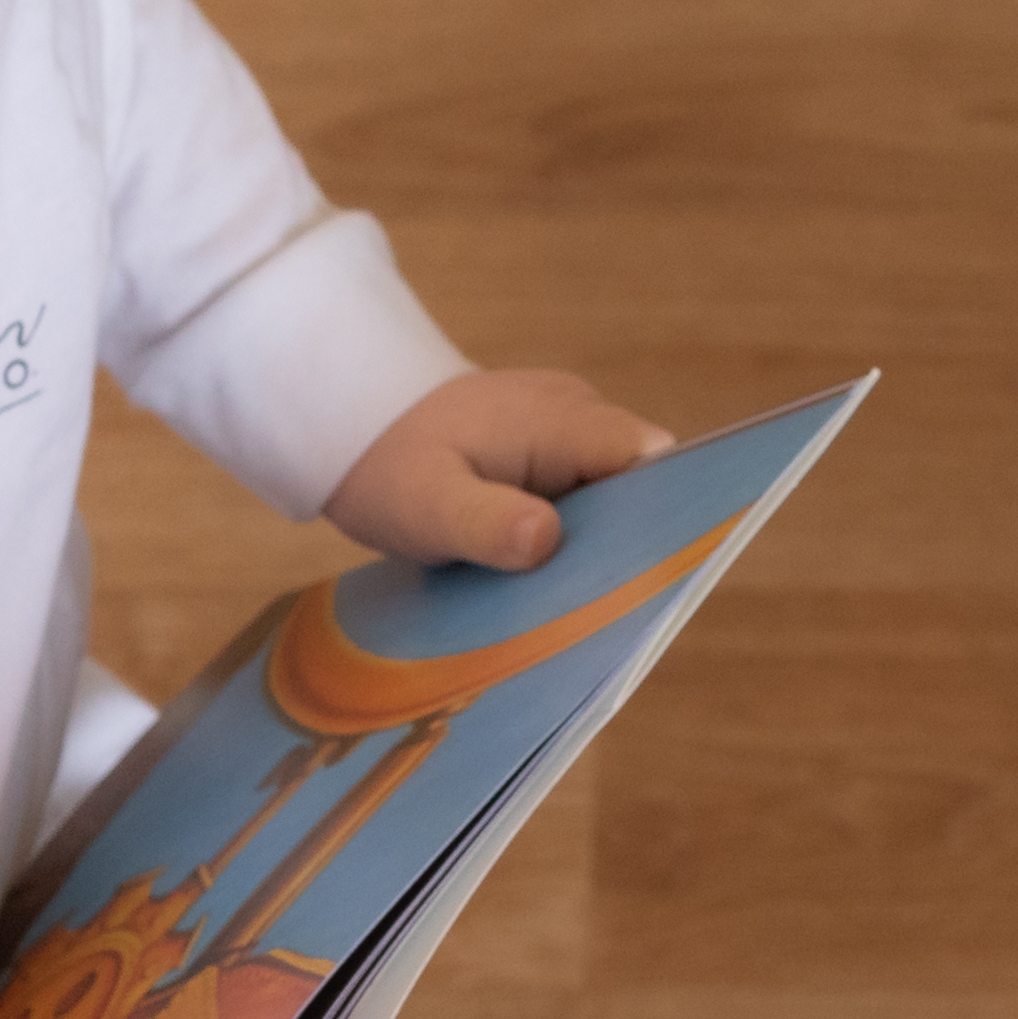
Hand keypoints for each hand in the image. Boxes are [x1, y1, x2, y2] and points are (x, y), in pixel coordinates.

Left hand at [323, 368, 674, 571]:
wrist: (353, 421)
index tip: (650, 576)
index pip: (648, 460)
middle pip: (642, 482)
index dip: (664, 514)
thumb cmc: (389, 464)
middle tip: (599, 605)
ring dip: (598, 541)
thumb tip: (546, 538)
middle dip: (629, 540)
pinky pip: (585, 492)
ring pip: (615, 492)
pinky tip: (543, 572)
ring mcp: (568, 428)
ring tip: (566, 594)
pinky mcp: (553, 448)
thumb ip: (487, 524)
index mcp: (558, 420)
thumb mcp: (427, 507)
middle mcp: (578, 413)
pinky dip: (573, 532)